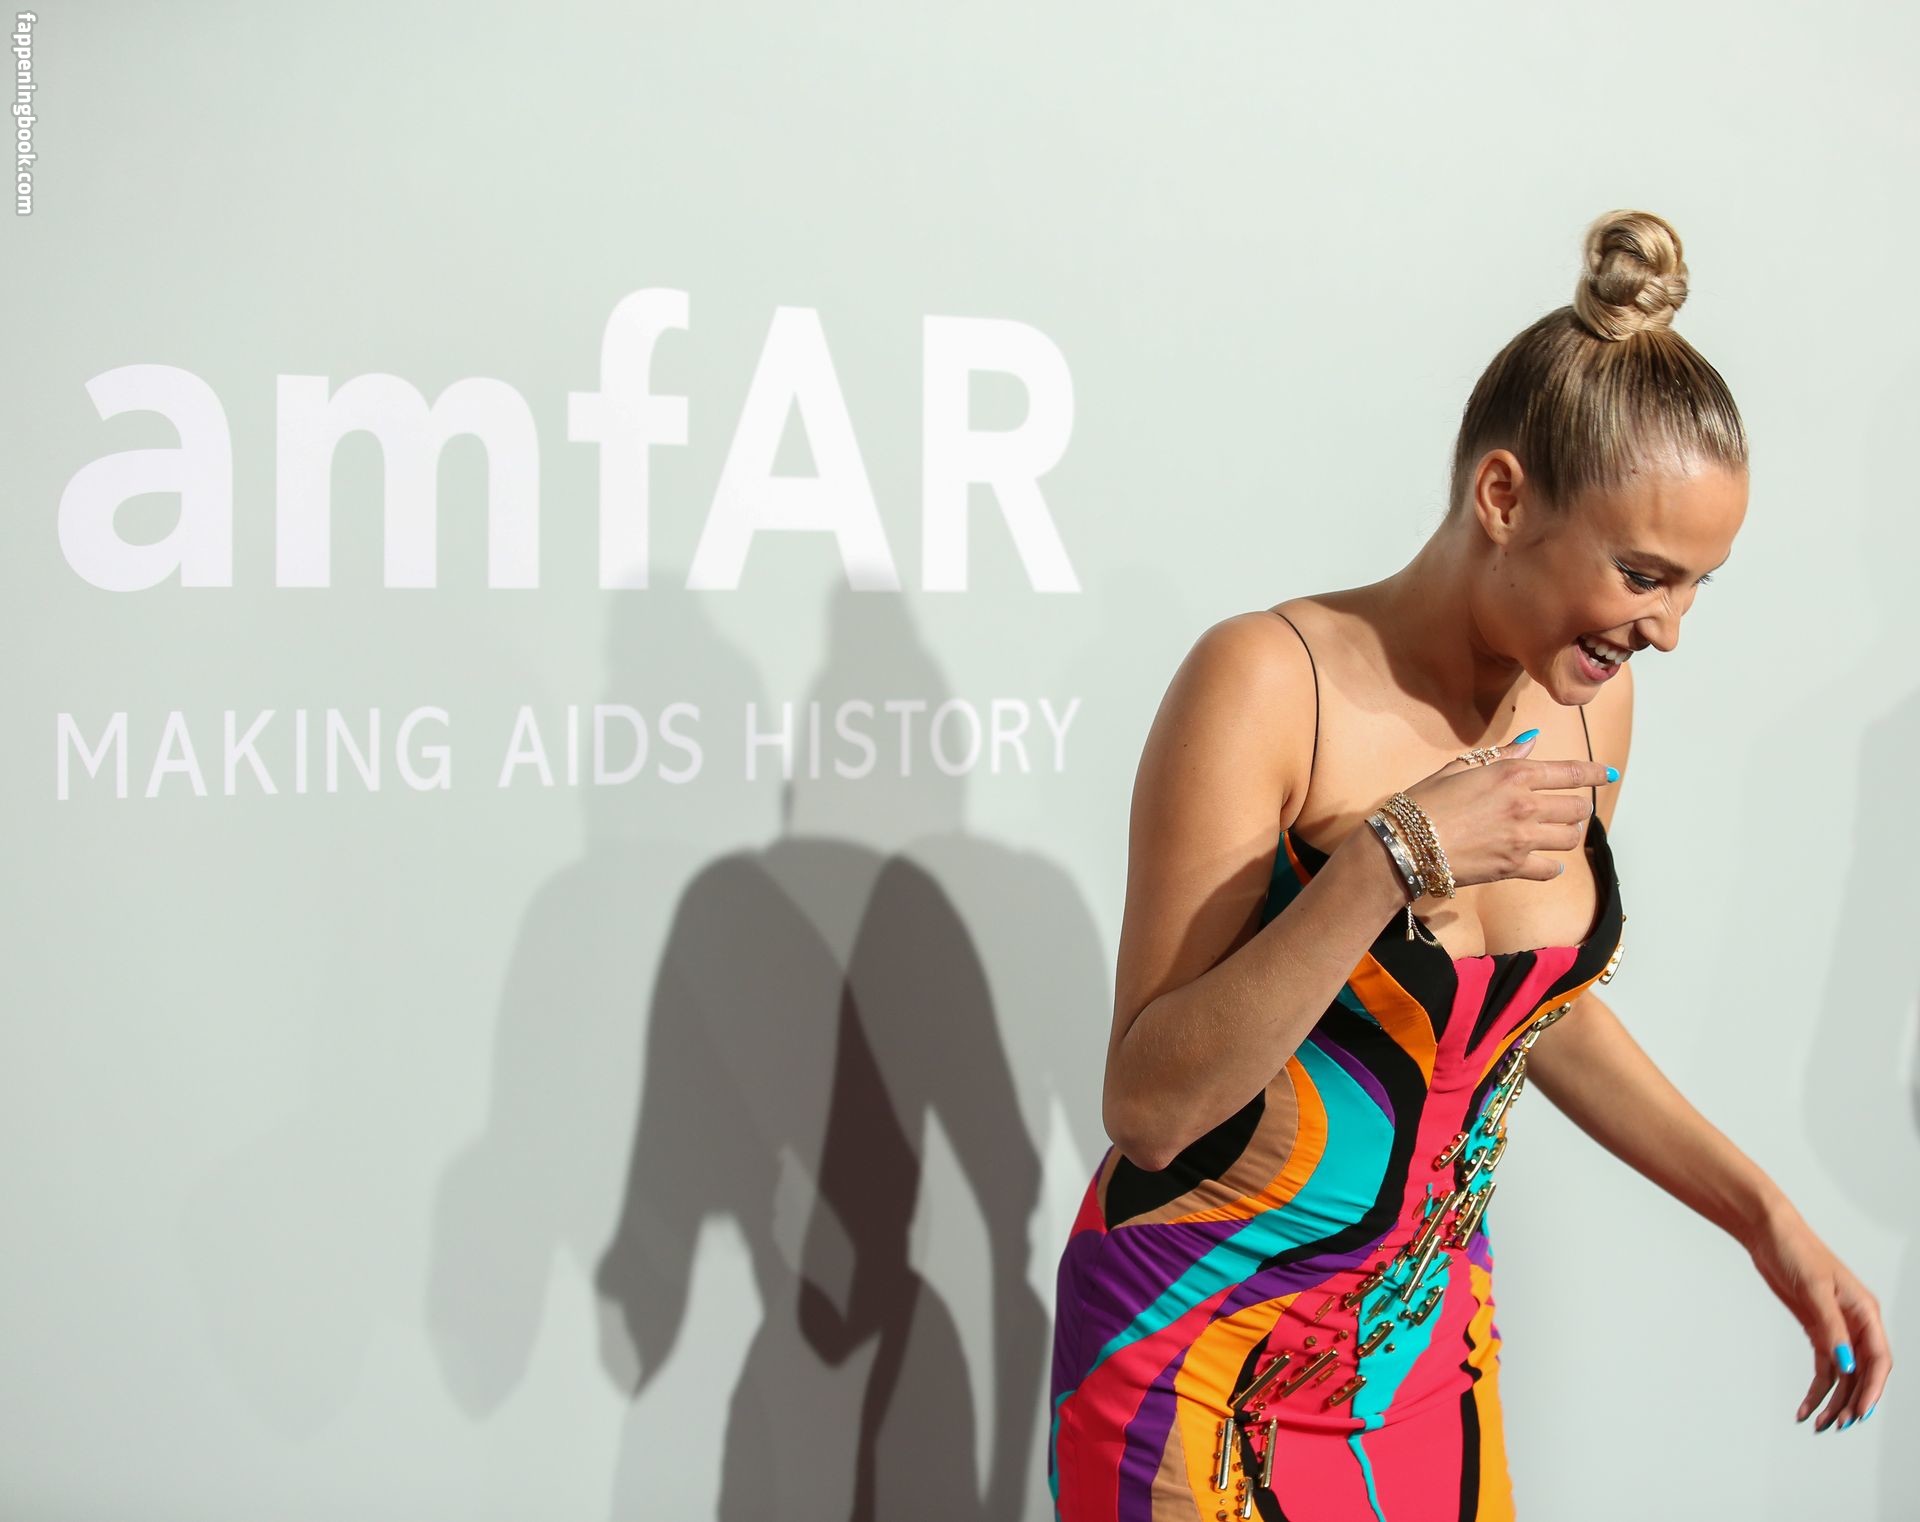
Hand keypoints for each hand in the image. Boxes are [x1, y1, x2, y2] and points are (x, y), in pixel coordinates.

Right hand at [1394, 731, 1617, 889]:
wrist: (1405, 843)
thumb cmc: (1425, 802)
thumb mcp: (1460, 768)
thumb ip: (1502, 756)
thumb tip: (1532, 741)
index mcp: (1513, 775)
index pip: (1569, 772)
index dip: (1594, 773)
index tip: (1608, 774)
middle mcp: (1525, 805)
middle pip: (1576, 808)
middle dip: (1577, 808)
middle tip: (1567, 811)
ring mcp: (1522, 838)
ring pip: (1569, 837)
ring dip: (1566, 835)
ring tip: (1554, 834)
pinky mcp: (1514, 867)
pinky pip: (1551, 868)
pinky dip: (1551, 865)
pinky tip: (1544, 862)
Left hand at [1744, 1201, 1891, 1430]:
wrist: (1768, 1234)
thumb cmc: (1796, 1250)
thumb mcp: (1815, 1289)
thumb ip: (1831, 1329)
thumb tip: (1847, 1364)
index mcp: (1865, 1311)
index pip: (1879, 1359)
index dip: (1873, 1388)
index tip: (1861, 1412)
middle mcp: (1856, 1323)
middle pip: (1863, 1372)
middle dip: (1853, 1401)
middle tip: (1839, 1425)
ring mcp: (1836, 1328)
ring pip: (1844, 1374)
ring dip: (1835, 1400)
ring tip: (1821, 1424)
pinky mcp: (1816, 1330)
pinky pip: (1824, 1367)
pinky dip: (1818, 1388)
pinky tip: (1807, 1405)